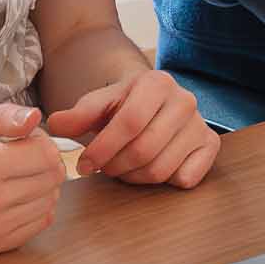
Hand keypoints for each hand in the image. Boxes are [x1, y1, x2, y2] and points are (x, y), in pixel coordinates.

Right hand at [0, 101, 63, 254]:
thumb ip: (3, 115)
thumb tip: (34, 118)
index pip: (46, 156)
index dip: (43, 142)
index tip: (29, 139)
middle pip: (52, 180)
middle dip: (44, 162)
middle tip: (23, 155)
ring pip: (50, 202)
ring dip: (41, 185)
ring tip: (16, 174)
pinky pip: (40, 223)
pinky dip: (35, 206)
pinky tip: (15, 194)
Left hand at [47, 71, 219, 188]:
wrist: (152, 101)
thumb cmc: (122, 105)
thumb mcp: (97, 104)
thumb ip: (77, 114)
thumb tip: (54, 124)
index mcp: (156, 82)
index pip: (129, 123)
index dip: (103, 148)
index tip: (84, 164)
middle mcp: (185, 100)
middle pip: (144, 150)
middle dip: (115, 166)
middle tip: (102, 168)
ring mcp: (201, 124)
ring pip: (161, 168)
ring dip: (134, 176)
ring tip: (121, 167)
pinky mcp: (210, 146)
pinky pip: (184, 178)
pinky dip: (162, 181)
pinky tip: (148, 167)